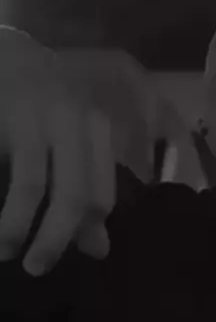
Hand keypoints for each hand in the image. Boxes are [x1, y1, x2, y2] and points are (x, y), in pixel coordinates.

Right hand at [0, 28, 115, 275]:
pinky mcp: (2, 116)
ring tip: (5, 251)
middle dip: (55, 238)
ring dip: (17, 226)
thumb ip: (84, 191)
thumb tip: (99, 249)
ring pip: (32, 186)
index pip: (99, 192)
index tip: (74, 257)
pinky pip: (7, 175)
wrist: (3, 54)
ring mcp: (32, 114)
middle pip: (73, 193)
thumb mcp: (70, 143)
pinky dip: (1, 211)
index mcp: (94, 128)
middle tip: (37, 267)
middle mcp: (70, 119)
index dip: (87, 229)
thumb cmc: (41, 107)